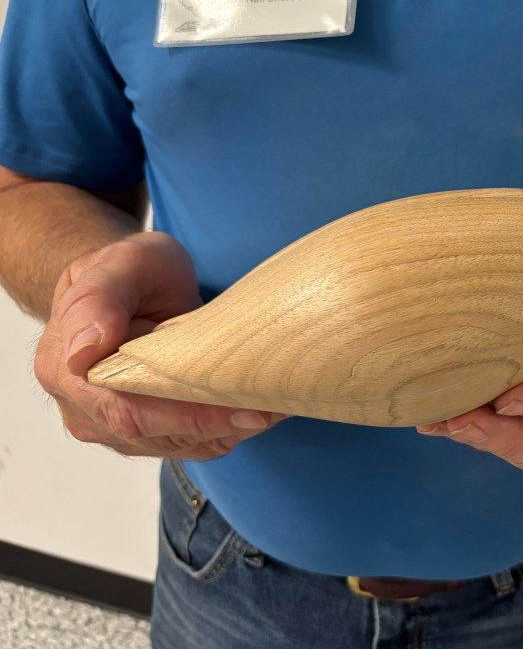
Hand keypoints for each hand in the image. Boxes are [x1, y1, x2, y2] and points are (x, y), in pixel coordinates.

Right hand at [35, 232, 285, 459]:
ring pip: (178, 444)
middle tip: (272, 407)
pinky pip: (189, 444)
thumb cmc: (128, 272)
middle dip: (220, 424)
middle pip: (157, 434)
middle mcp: (83, 408)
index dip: (188, 415)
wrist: (130, 288)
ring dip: (229, 430)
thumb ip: (98, 298)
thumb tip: (84, 351)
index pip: (128, 409)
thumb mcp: (120, 263)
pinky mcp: (145, 433)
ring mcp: (112, 427)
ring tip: (273, 404)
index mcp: (64, 368)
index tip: (242, 407)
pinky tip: (255, 408)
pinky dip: (226, 431)